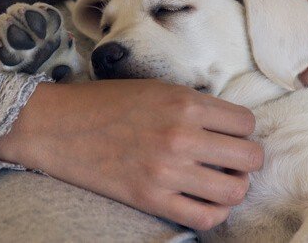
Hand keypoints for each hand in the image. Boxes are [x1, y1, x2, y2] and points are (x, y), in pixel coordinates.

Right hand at [0, 80, 261, 229]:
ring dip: (234, 186)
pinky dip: (214, 213)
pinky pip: (204, 217)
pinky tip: (204, 201)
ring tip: (219, 180)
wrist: (57, 126)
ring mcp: (166, 170)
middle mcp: (181, 136)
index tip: (230, 135)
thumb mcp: (155, 89)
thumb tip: (226, 126)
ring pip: (235, 190)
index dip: (242, 130)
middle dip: (246, 158)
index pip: (246, 122)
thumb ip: (194, 104)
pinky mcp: (150, 198)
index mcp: (185, 103)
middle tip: (230, 159)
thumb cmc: (105, 102)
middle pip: (250, 157)